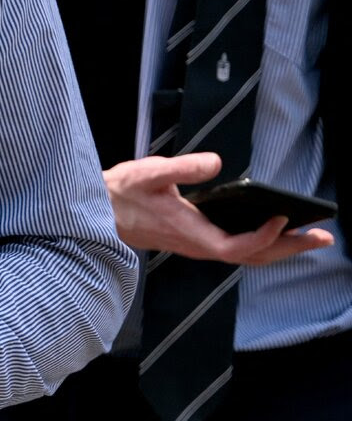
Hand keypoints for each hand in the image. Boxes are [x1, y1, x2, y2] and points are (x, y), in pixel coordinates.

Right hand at [104, 153, 333, 264]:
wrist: (97, 212)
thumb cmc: (120, 193)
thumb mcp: (149, 172)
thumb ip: (184, 166)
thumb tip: (217, 164)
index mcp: (188, 232)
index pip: (234, 246)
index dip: (263, 236)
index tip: (284, 217)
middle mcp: (195, 245)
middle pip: (249, 257)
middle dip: (287, 248)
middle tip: (323, 237)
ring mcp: (195, 246)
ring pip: (244, 257)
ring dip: (278, 249)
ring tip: (308, 239)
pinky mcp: (193, 241)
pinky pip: (234, 251)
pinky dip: (259, 246)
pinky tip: (273, 235)